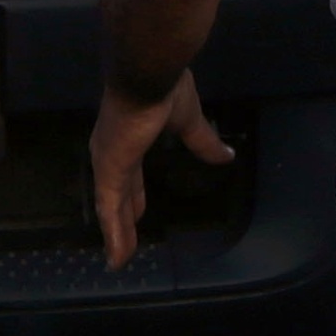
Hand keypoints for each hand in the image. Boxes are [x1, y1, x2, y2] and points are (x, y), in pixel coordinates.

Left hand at [89, 71, 234, 269]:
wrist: (148, 75)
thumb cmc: (165, 91)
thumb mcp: (189, 121)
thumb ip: (203, 142)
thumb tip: (228, 156)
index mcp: (129, 139)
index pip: (130, 177)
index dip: (133, 197)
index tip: (137, 212)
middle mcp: (112, 152)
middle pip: (117, 196)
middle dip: (123, 219)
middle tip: (125, 243)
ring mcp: (108, 162)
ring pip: (110, 207)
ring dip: (117, 234)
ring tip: (118, 261)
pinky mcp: (109, 169)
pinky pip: (109, 208)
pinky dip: (114, 233)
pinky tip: (117, 256)